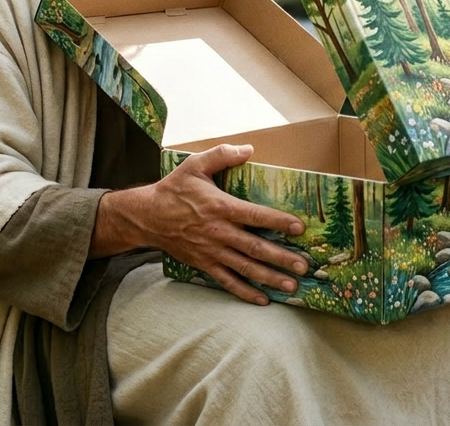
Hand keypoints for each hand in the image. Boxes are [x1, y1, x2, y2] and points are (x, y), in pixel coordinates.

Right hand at [92, 144, 309, 305]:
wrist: (146, 217)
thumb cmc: (174, 189)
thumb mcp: (195, 165)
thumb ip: (222, 155)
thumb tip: (248, 148)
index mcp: (220, 207)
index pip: (254, 215)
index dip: (278, 221)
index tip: (299, 227)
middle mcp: (218, 232)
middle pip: (254, 247)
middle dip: (281, 258)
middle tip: (303, 266)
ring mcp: (211, 251)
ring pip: (245, 268)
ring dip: (269, 278)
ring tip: (291, 286)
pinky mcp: (203, 264)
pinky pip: (227, 281)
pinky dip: (245, 292)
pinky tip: (263, 300)